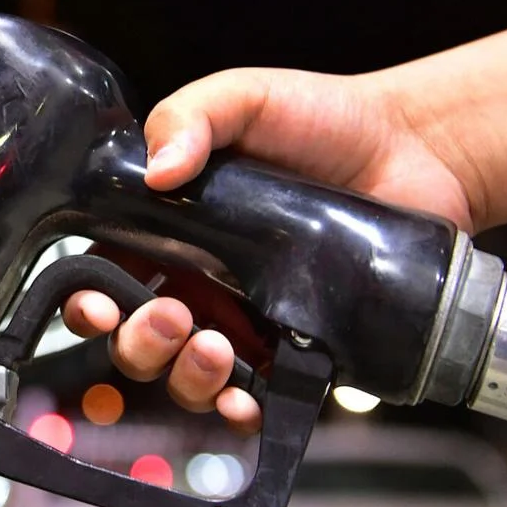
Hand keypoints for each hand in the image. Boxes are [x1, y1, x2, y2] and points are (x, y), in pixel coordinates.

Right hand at [62, 66, 484, 433]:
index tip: (97, 305)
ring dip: (186, 378)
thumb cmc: (325, 119)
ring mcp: (246, 322)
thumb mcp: (245, 98)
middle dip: (139, 345)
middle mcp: (200, 284)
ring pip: (188, 379)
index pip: (106, 278)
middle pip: (138, 342)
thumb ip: (191, 116)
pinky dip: (241, 409)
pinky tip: (244, 398)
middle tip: (171, 317)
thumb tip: (157, 170)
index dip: (90, 303)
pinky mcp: (298, 348)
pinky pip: (258, 397)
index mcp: (170, 232)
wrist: (416, 148)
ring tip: (215, 350)